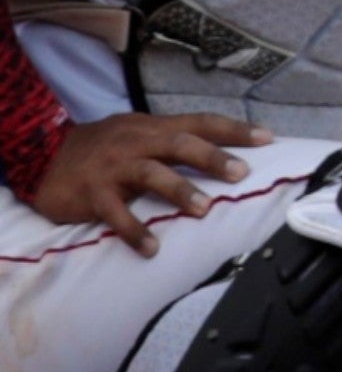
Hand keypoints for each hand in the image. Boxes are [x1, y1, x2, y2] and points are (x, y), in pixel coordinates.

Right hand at [30, 112, 272, 256]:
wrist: (43, 156)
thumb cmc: (104, 148)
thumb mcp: (139, 134)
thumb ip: (174, 141)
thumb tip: (223, 153)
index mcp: (153, 127)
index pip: (200, 122)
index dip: (234, 129)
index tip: (269, 138)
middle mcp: (136, 142)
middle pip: (179, 144)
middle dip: (212, 158)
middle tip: (241, 173)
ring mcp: (113, 167)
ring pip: (150, 174)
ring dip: (179, 191)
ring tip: (205, 209)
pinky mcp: (92, 193)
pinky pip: (115, 213)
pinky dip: (134, 230)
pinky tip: (152, 248)